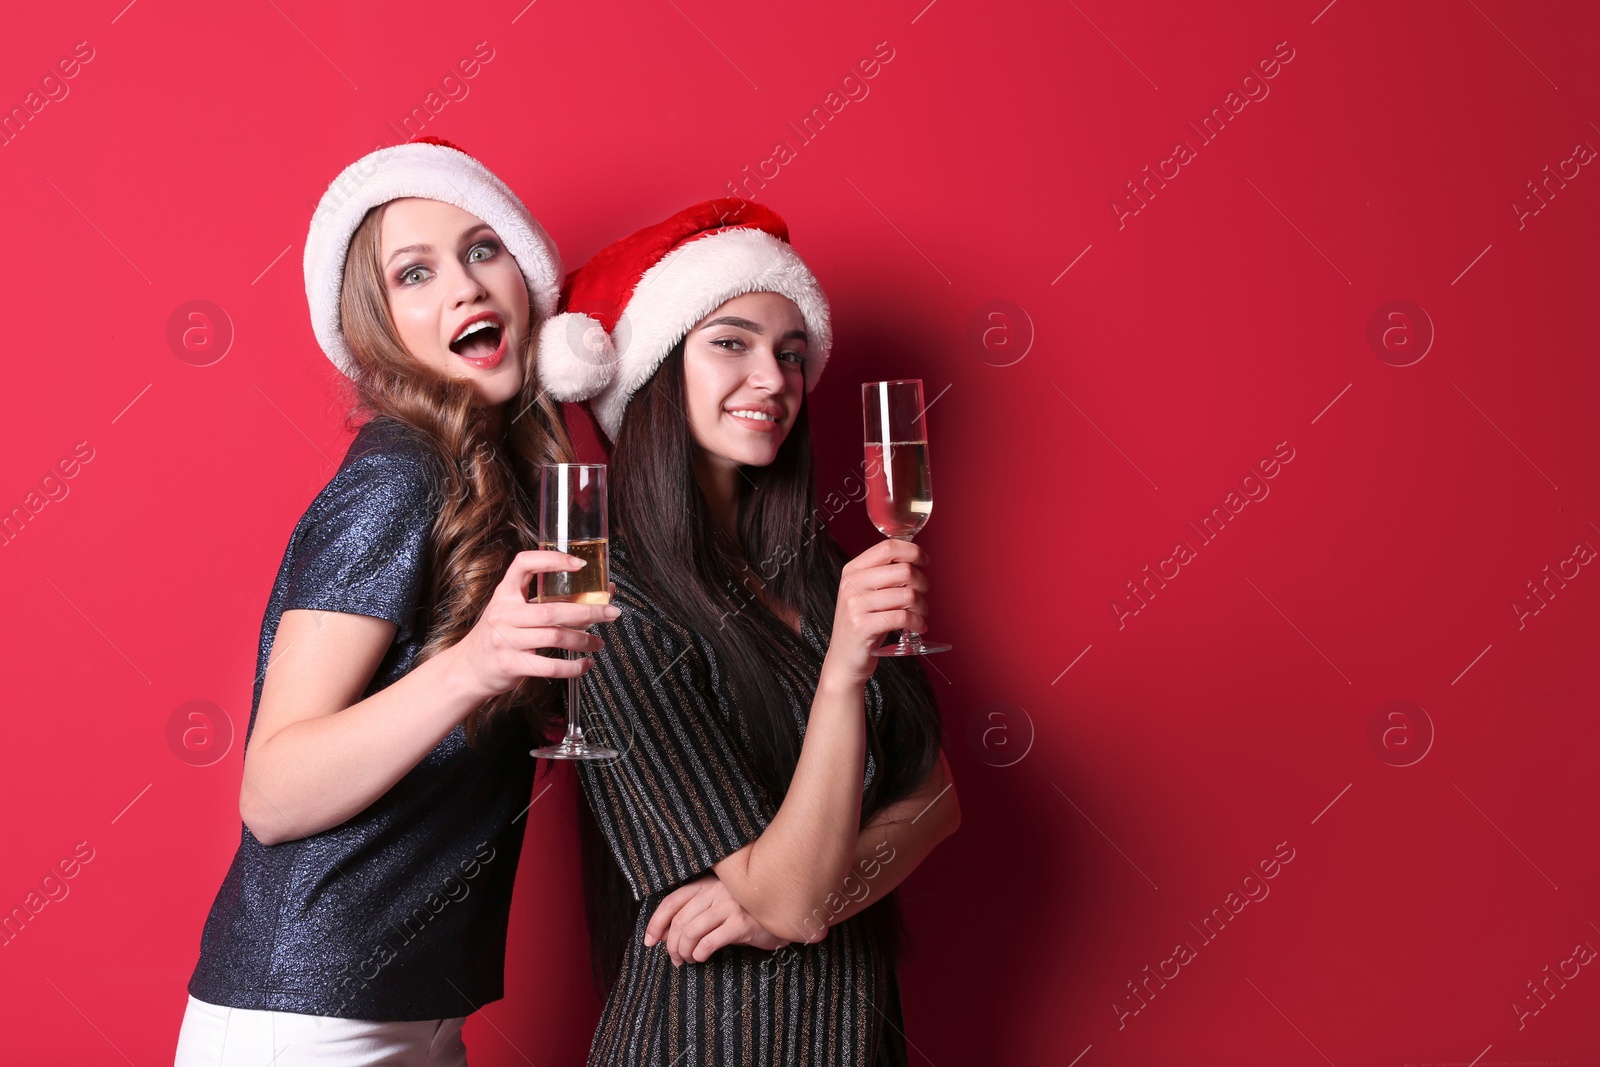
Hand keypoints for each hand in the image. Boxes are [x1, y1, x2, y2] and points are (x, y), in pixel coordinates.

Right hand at [447, 550, 620, 699]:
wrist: (468, 668)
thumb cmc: (499, 635)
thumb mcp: (512, 611)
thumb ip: (546, 601)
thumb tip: (599, 593)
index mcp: (504, 594)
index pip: (524, 564)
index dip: (551, 559)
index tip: (579, 564)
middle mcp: (504, 614)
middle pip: (552, 610)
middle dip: (588, 611)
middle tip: (611, 612)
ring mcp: (505, 640)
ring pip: (554, 637)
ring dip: (584, 640)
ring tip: (599, 642)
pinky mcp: (511, 665)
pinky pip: (549, 666)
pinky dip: (573, 667)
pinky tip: (585, 664)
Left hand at [644, 873, 789, 965]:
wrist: (784, 914)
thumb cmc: (748, 912)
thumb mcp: (719, 907)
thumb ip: (695, 914)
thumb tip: (663, 935)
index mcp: (707, 884)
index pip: (672, 901)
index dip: (656, 922)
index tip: (648, 941)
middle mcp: (716, 891)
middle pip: (679, 921)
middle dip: (671, 945)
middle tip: (675, 959)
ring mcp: (729, 906)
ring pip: (691, 932)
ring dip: (684, 952)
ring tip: (688, 960)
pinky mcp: (741, 923)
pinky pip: (709, 942)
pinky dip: (700, 953)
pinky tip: (702, 958)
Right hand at [822, 538, 930, 686]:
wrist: (844, 658)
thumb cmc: (863, 623)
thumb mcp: (867, 592)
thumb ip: (885, 574)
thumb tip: (914, 559)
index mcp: (853, 570)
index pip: (888, 547)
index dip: (913, 551)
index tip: (925, 561)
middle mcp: (851, 584)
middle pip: (903, 570)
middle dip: (922, 583)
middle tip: (923, 595)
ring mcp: (855, 606)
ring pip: (907, 595)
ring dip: (923, 606)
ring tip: (920, 614)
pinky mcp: (862, 627)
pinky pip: (903, 618)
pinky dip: (918, 623)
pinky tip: (918, 626)